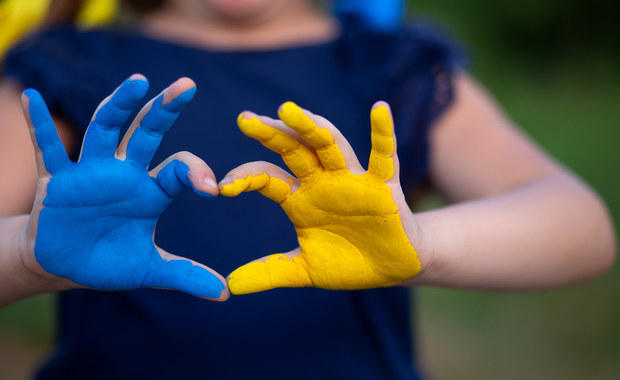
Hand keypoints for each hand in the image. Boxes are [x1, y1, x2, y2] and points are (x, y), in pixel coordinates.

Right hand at [20, 75, 227, 300]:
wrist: (64, 265)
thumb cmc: (108, 260)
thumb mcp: (148, 270)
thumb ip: (185, 275)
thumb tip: (226, 293)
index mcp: (152, 191)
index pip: (179, 170)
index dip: (196, 173)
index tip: (212, 188)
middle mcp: (125, 172)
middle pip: (147, 132)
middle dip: (165, 110)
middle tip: (187, 85)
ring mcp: (91, 171)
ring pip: (105, 129)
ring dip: (119, 105)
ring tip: (137, 82)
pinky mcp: (57, 179)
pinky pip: (47, 148)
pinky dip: (38, 124)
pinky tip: (31, 96)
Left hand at [220, 101, 421, 294]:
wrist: (391, 268)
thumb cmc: (348, 262)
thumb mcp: (305, 270)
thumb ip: (270, 272)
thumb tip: (230, 285)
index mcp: (299, 199)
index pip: (267, 178)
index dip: (245, 179)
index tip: (222, 187)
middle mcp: (321, 182)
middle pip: (293, 150)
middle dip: (271, 134)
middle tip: (245, 119)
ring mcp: (351, 180)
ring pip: (330, 145)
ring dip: (310, 127)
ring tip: (288, 109)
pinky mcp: (383, 185)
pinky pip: (383, 156)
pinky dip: (383, 133)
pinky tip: (379, 108)